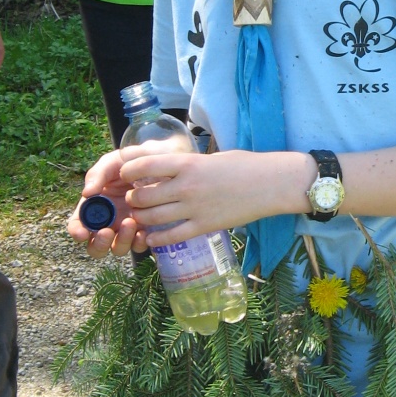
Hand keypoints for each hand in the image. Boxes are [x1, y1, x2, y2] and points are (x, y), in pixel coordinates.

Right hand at [67, 150, 149, 257]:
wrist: (156, 164)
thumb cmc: (128, 164)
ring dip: (121, 241)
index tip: (82, 233)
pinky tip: (143, 231)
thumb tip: (86, 193)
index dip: (77, 232)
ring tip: (130, 223)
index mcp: (93, 208)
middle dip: (99, 243)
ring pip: (117, 249)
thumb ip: (97, 175)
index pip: (78, 226)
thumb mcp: (111, 164)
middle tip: (107, 232)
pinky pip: (137, 246)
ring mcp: (124, 230)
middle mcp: (106, 223)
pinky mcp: (142, 232)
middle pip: (95, 246)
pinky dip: (138, 243)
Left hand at [118, 143, 310, 241]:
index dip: (128, 171)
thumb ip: (187, 166)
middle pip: (143, 196)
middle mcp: (186, 186)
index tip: (125, 174)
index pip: (144, 166)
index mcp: (187, 164)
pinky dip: (156, 239)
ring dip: (141, 217)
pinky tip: (150, 238)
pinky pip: (172, 236)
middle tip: (132, 198)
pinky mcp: (204, 226)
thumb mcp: (211, 158)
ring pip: (153, 217)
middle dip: (133, 198)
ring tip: (140, 216)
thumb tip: (169, 172)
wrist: (270, 184)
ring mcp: (194, 208)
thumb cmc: (244, 166)